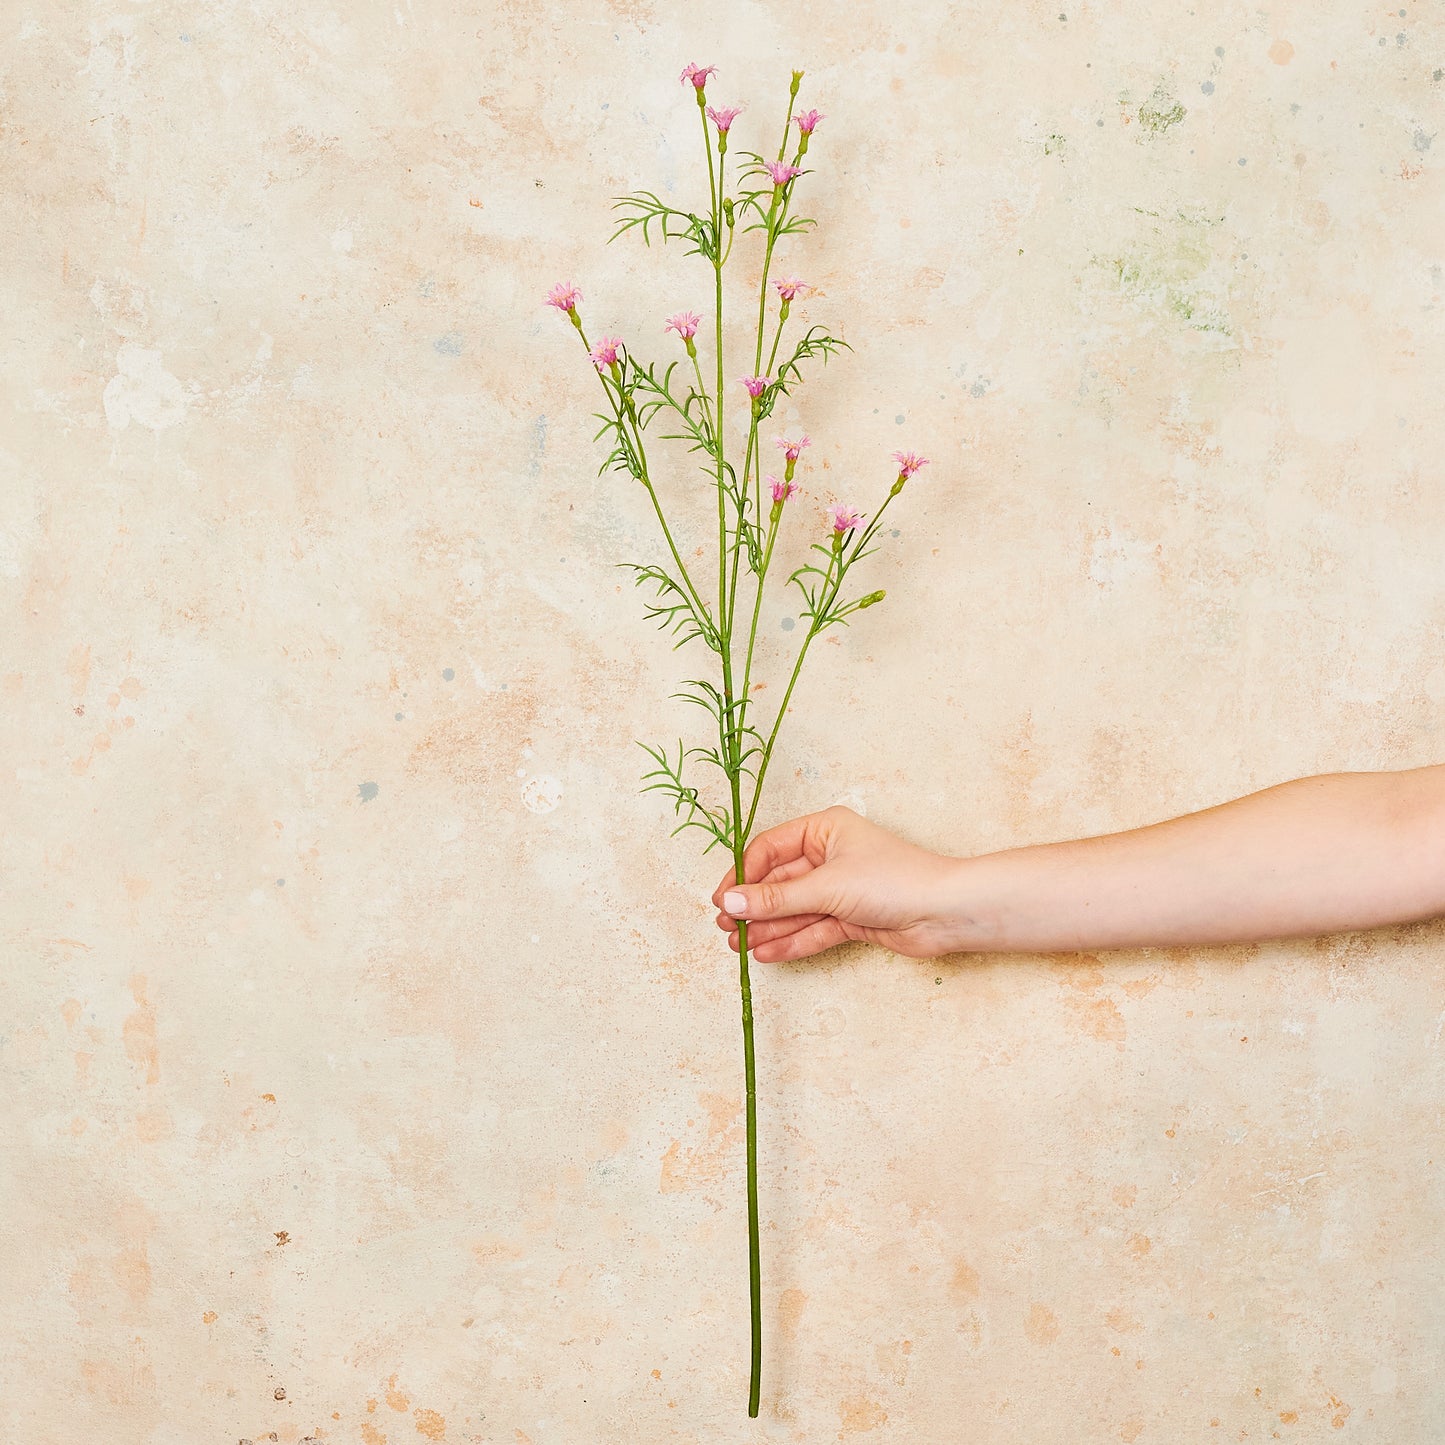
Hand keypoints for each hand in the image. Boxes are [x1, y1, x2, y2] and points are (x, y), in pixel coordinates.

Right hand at [711, 804, 963, 961]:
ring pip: (794, 909)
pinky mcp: (852, 917)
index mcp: (824, 830)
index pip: (770, 849)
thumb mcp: (827, 887)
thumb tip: (732, 901)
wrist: (946, 912)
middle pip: (780, 883)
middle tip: (725, 927)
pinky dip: (791, 940)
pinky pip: (813, 928)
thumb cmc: (893, 881)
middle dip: (753, 906)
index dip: (744, 875)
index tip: (723, 900)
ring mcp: (841, 888)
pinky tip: (765, 953)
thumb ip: (777, 899)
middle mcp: (830, 856)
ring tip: (739, 946)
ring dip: (767, 927)